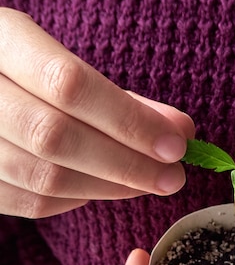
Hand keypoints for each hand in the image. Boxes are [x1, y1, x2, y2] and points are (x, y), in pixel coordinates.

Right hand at [0, 8, 194, 217]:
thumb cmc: (26, 73)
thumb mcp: (62, 61)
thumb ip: (118, 96)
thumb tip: (178, 130)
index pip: (68, 85)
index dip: (128, 121)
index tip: (175, 144)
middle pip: (56, 138)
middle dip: (127, 163)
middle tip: (172, 177)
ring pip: (45, 178)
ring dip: (109, 187)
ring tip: (147, 183)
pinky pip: (31, 202)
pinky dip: (75, 200)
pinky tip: (102, 188)